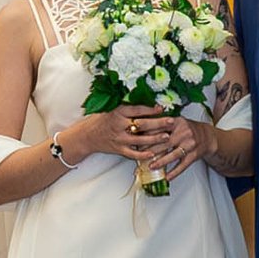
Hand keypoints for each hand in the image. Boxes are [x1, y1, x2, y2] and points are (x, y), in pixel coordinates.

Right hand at [66, 107, 196, 172]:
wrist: (87, 135)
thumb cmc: (101, 120)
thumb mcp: (111, 109)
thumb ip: (127, 108)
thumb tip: (147, 103)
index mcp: (117, 112)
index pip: (137, 110)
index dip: (151, 109)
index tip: (162, 108)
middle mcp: (118, 125)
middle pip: (142, 124)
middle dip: (158, 123)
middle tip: (171, 121)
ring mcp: (119, 139)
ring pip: (140, 140)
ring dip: (155, 139)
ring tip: (167, 137)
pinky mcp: (118, 149)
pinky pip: (132, 153)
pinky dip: (143, 154)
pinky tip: (154, 154)